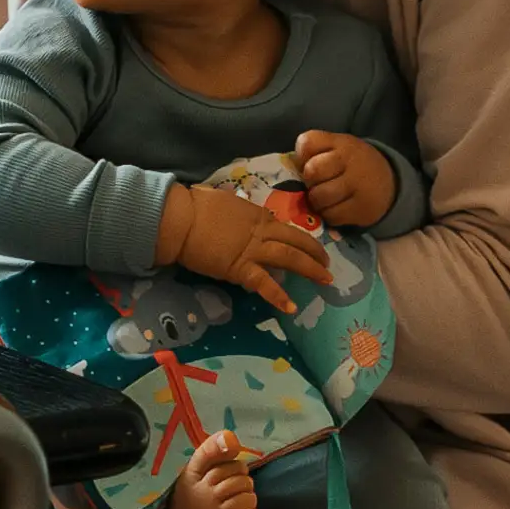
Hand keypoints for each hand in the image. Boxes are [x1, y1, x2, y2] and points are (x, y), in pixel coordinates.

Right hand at [158, 180, 335, 304]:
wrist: (181, 220)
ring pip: (290, 257)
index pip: (283, 226)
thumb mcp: (223, 201)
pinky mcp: (241, 269)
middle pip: (296, 240)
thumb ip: (235, 209)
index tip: (306, 246)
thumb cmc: (195, 206)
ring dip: (310, 268)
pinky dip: (279, 296)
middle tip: (328, 263)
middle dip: (315, 252)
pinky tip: (292, 307)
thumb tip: (234, 211)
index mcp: (256, 214)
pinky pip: (264, 283)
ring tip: (325, 279)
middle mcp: (261, 231)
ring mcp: (253, 250)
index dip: (297, 237)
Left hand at [290, 131, 396, 231]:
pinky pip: (332, 216)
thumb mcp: (337, 148)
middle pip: (311, 171)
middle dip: (308, 182)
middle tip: (316, 185)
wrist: (389, 183)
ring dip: (316, 202)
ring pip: (319, 197)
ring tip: (324, 199)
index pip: (307, 143)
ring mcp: (358, 185)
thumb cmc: (351, 166)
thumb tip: (289, 172)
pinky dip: (329, 215)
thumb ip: (314, 153)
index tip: (309, 163)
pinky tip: (336, 208)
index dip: (301, 157)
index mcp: (341, 142)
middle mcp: (350, 160)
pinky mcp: (363, 208)